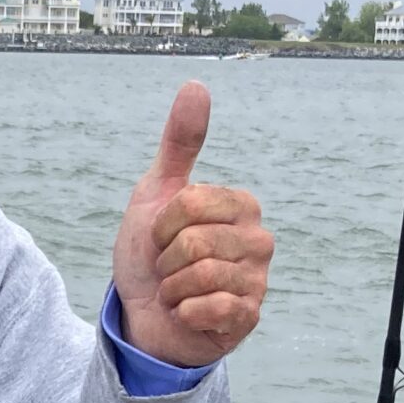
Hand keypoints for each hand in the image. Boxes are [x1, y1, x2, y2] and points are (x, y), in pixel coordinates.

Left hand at [112, 82, 272, 367]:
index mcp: (241, 205)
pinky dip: (183, 312)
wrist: (144, 314)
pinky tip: (186, 313)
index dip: (160, 225)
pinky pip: (211, 308)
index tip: (161, 235)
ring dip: (171, 288)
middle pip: (195, 242)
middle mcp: (259, 240)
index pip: (190, 204)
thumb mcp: (157, 192)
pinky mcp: (248, 317)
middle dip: (165, 260)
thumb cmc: (153, 253)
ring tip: (177, 290)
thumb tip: (196, 85)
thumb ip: (180, 142)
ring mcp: (258, 281)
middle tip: (168, 267)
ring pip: (201, 276)